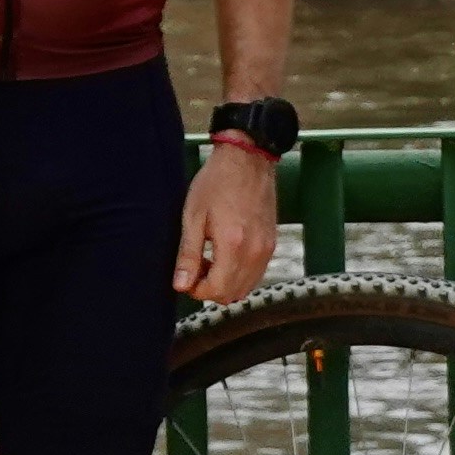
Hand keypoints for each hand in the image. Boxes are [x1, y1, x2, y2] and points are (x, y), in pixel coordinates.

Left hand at [173, 137, 282, 305]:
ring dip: (226, 284)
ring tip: (211, 261)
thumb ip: (188, 255)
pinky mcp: (272, 243)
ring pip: (246, 288)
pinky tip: (227, 255)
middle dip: (210, 289)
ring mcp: (267, 249)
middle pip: (232, 295)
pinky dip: (240, 275)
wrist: (247, 159)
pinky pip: (256, 274)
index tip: (186, 277)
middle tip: (196, 268)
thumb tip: (181, 285)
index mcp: (233, 245)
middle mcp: (255, 252)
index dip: (196, 291)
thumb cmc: (217, 182)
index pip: (216, 290)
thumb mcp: (194, 217)